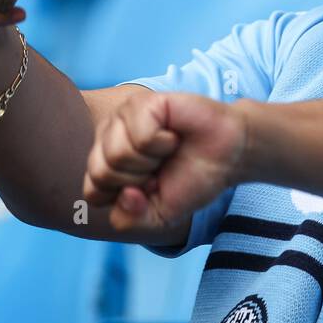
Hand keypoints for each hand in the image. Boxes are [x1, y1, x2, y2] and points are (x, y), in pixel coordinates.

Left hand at [84, 89, 246, 232]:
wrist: (230, 155)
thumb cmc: (192, 179)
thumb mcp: (159, 217)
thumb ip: (130, 220)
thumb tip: (124, 195)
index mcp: (107, 163)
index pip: (93, 191)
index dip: (127, 199)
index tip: (153, 189)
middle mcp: (109, 137)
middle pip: (101, 173)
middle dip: (139, 179)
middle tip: (162, 168)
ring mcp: (124, 117)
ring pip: (117, 154)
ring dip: (152, 160)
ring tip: (169, 150)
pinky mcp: (143, 103)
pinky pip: (139, 135)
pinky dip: (163, 143)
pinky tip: (173, 136)